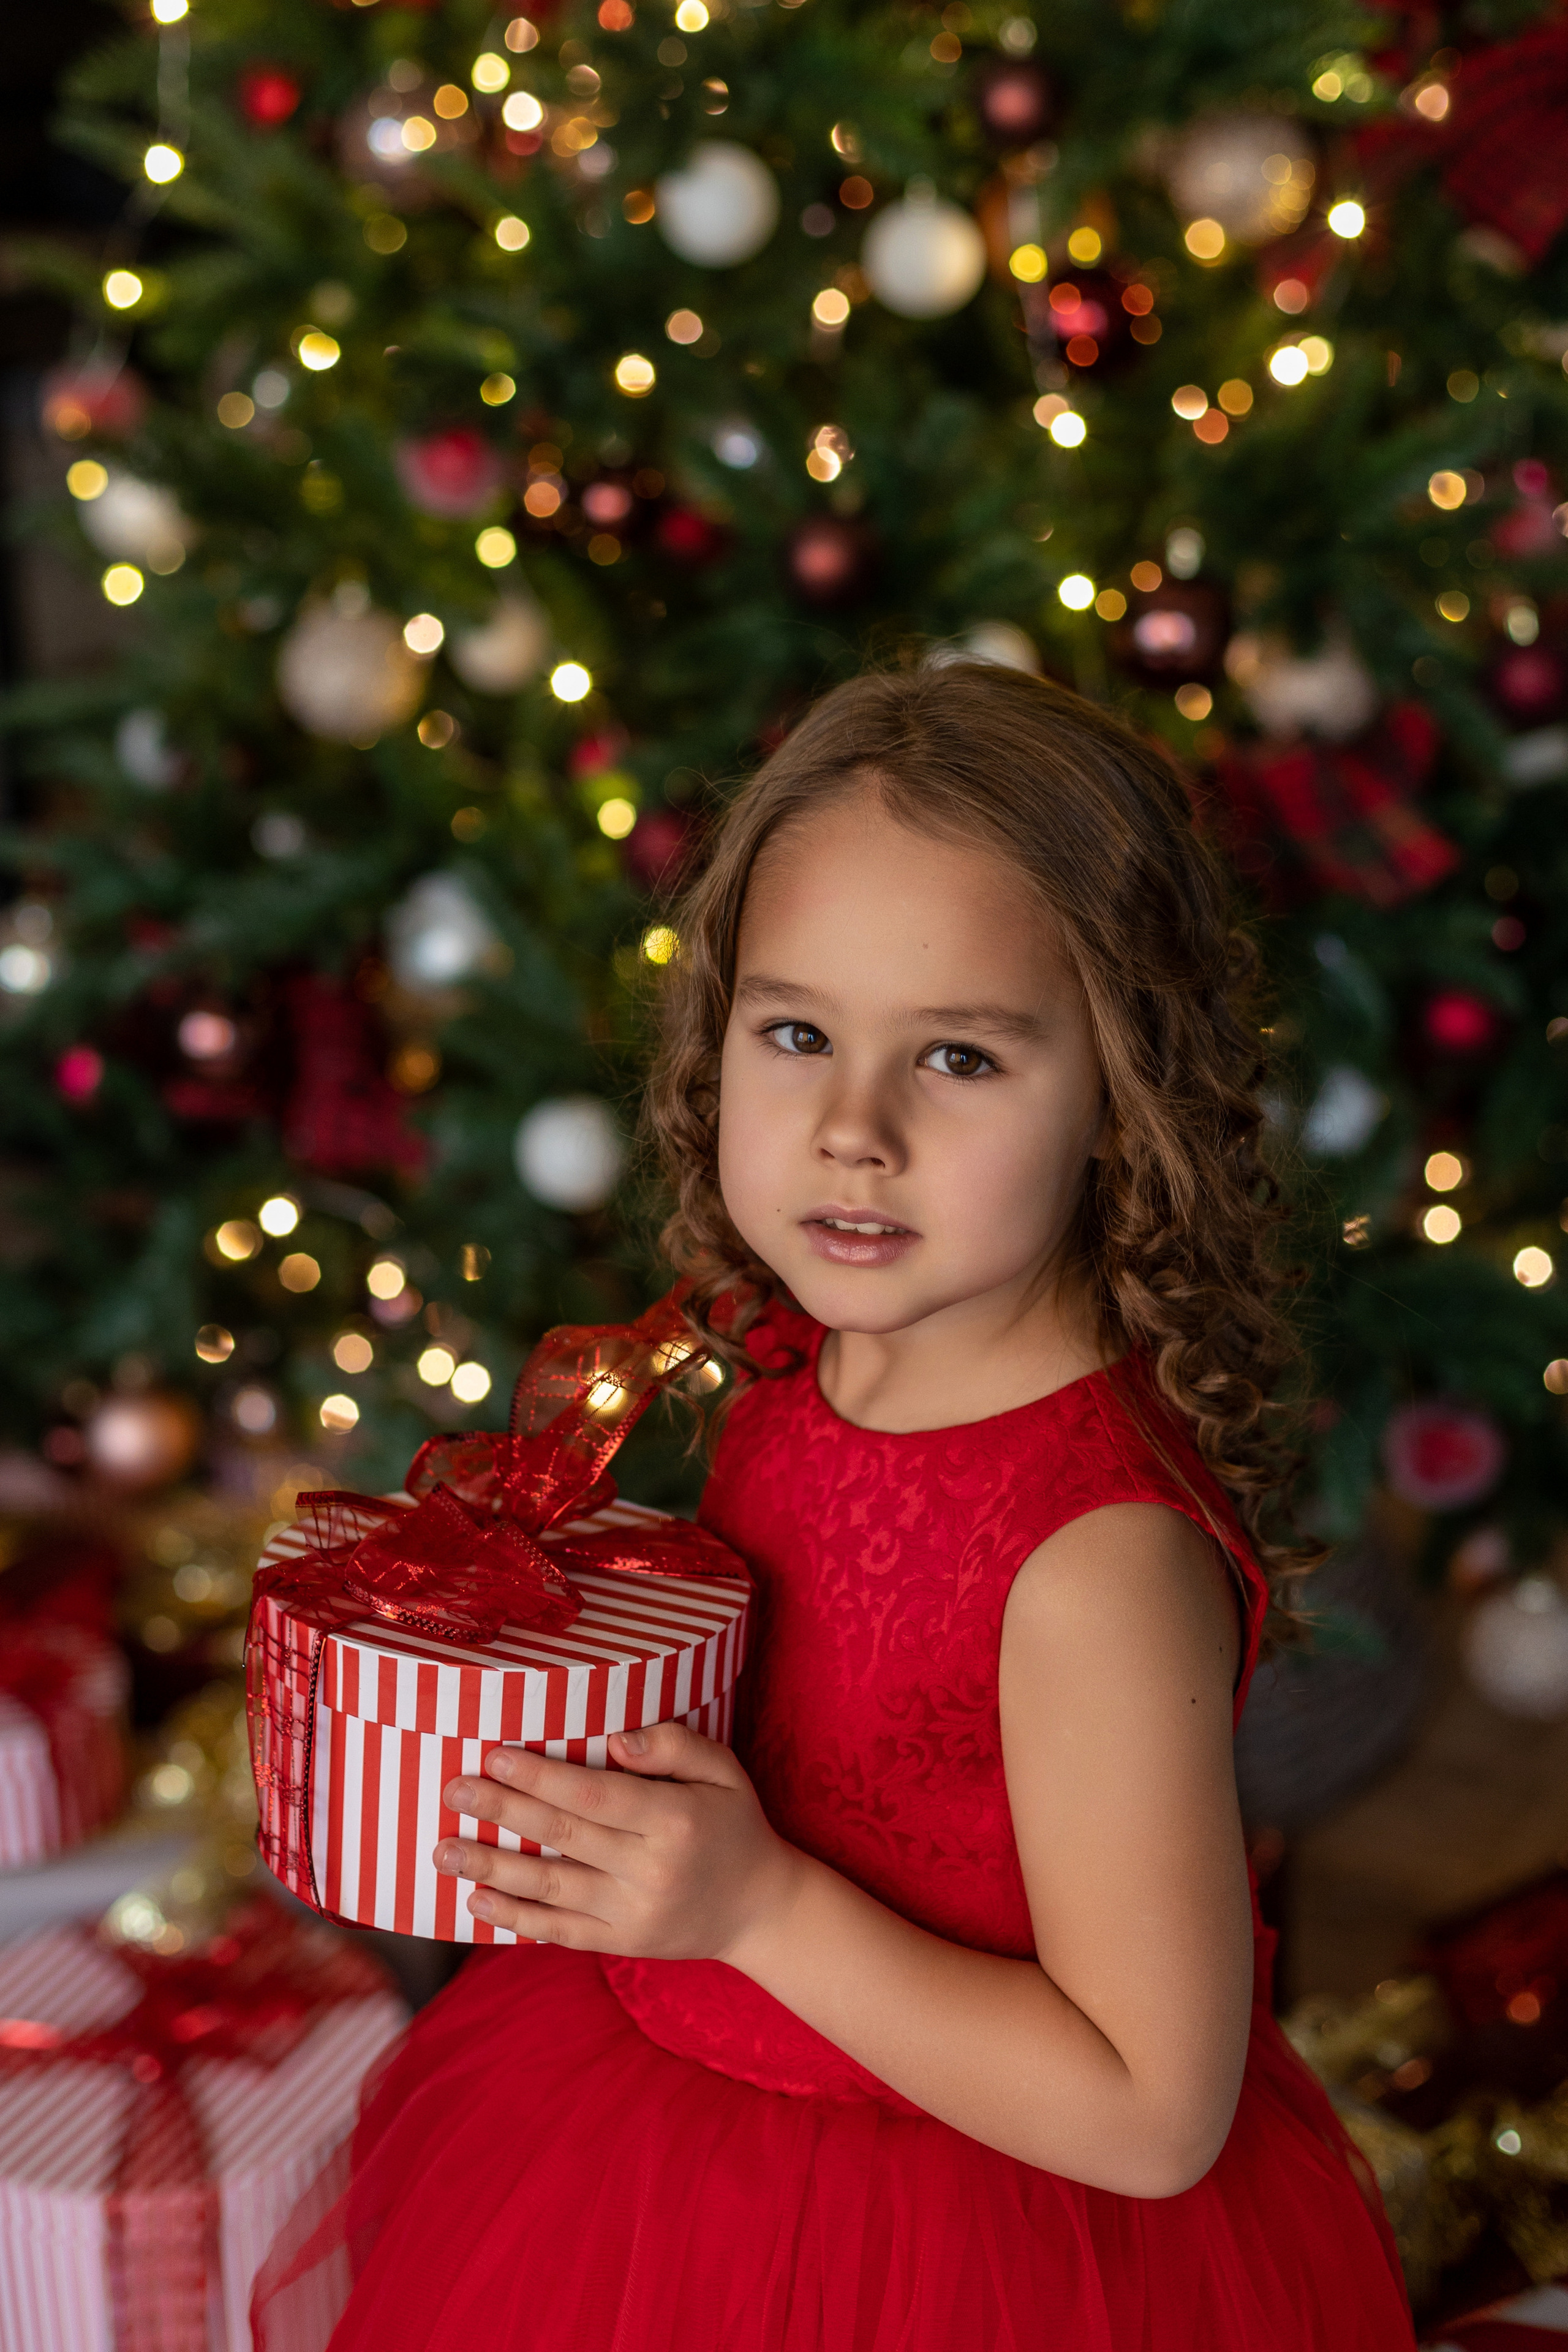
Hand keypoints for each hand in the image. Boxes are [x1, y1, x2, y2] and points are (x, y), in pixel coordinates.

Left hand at [433, 1722, 802, 1962]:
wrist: (760, 1909)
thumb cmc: (734, 1825)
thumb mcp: (723, 1770)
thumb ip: (673, 1745)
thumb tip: (614, 1738)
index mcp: (674, 1820)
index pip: (593, 1795)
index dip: (540, 1776)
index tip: (493, 1754)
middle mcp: (650, 1870)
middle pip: (562, 1837)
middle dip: (501, 1811)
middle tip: (451, 1788)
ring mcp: (633, 1913)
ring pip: (550, 1889)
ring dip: (490, 1868)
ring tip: (443, 1849)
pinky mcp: (622, 1943)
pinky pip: (560, 1932)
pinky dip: (515, 1918)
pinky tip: (476, 1899)